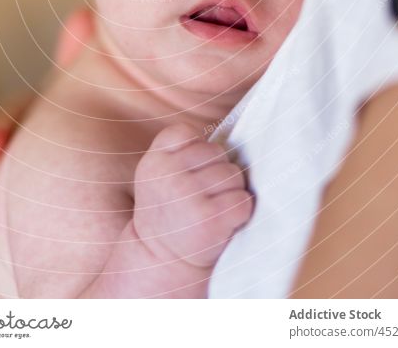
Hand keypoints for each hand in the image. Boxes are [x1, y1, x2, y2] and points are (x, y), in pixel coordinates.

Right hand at [133, 123, 253, 269]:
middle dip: (218, 172)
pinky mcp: (210, 219)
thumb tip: (236, 135)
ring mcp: (187, 196)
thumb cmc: (171, 213)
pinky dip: (241, 212)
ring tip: (214, 210)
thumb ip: (182, 152)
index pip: (187, 132)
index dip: (197, 150)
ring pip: (234, 174)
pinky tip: (223, 223)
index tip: (190, 172)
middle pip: (218, 152)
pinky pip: (243, 200)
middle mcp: (167, 175)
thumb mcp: (161, 176)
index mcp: (153, 162)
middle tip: (204, 197)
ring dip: (232, 192)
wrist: (163, 264)